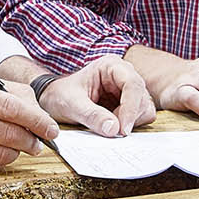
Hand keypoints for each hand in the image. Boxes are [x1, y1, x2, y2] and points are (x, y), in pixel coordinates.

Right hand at [0, 81, 58, 173]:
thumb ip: (7, 94)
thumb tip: (39, 113)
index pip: (11, 108)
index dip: (37, 120)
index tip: (52, 129)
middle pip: (8, 133)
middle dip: (32, 140)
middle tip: (39, 143)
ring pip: (1, 153)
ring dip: (17, 153)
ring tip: (19, 147)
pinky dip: (0, 163)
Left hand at [36, 56, 154, 136]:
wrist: (54, 100)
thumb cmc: (61, 95)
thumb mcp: (71, 104)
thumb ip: (91, 115)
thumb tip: (113, 129)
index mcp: (111, 66)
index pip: (132, 84)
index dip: (130, 107)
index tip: (123, 129)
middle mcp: (124, 75)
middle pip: (142, 97)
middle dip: (129, 117)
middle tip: (113, 132)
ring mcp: (128, 90)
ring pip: (145, 108)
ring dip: (130, 122)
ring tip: (107, 125)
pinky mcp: (129, 104)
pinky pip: (140, 117)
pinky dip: (129, 125)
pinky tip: (112, 126)